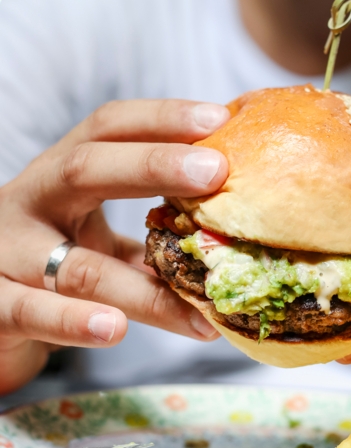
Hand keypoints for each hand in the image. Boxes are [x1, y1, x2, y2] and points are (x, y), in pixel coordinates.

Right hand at [0, 99, 229, 392]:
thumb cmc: (51, 265)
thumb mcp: (97, 242)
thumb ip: (149, 241)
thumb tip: (230, 243)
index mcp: (61, 179)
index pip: (108, 130)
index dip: (160, 119)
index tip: (218, 118)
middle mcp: (31, 204)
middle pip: (84, 169)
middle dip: (152, 165)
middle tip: (216, 170)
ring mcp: (6, 254)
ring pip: (73, 264)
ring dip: (138, 284)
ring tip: (197, 294)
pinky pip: (30, 312)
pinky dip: (73, 322)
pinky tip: (113, 329)